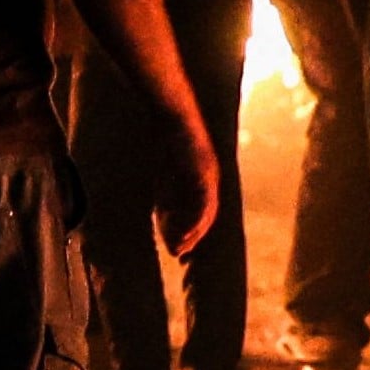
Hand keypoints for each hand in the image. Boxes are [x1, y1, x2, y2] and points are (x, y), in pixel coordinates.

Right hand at [156, 111, 220, 255]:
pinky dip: (196, 217)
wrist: (171, 113)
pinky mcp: (206, 173)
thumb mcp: (163, 170)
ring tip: (182, 248)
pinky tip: (187, 230)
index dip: (189, 235)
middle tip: (179, 256)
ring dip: (195, 233)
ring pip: (207, 214)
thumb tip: (159, 214)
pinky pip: (204, 201)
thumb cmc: (165, 138)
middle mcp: (209, 183)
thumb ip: (164, 190)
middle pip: (205, 219)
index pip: (198, 215)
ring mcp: (210, 178)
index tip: (179, 253)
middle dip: (192, 239)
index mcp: (200, 182)